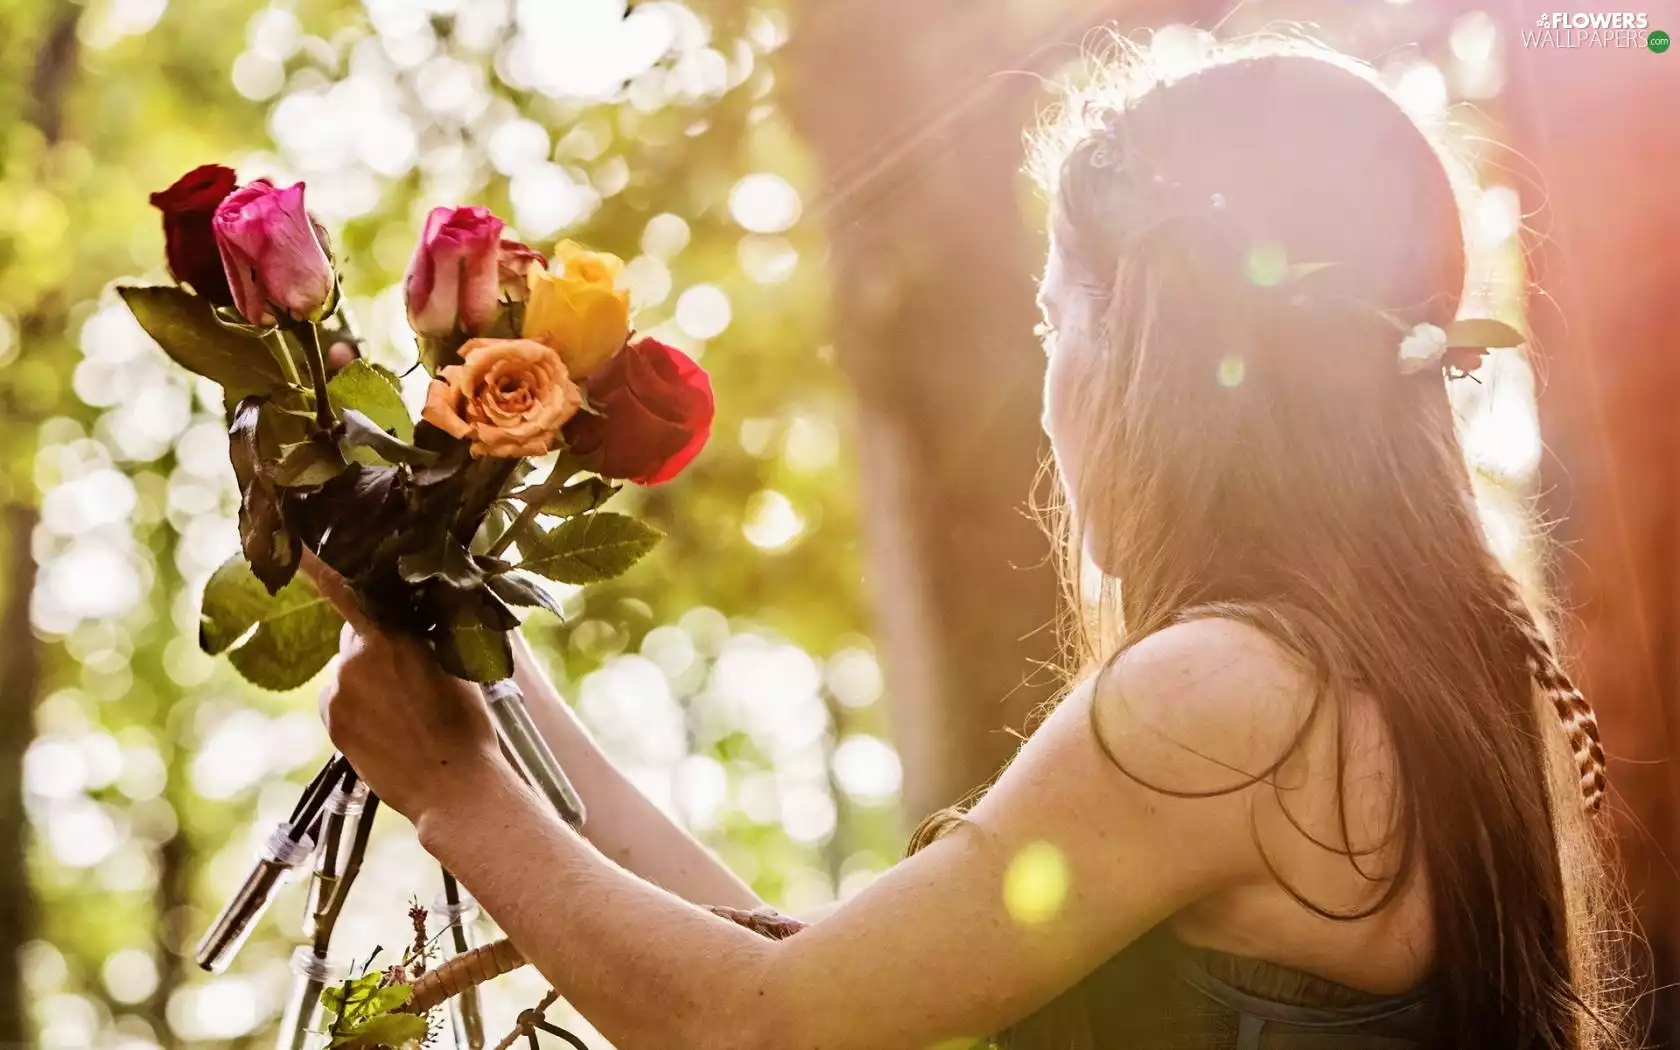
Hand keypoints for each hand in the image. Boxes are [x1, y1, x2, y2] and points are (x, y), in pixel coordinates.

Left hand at [306, 554, 508, 823]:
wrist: (453, 785)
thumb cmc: (466, 726)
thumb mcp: (456, 667)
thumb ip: (423, 641)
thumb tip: (413, 626)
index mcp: (393, 635)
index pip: (347, 591)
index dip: (319, 567)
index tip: (295, 546)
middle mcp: (358, 657)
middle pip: (355, 636)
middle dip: (374, 647)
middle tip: (410, 679)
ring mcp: (340, 689)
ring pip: (348, 672)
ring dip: (366, 683)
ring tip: (404, 715)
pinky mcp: (332, 719)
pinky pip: (338, 700)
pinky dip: (355, 709)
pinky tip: (386, 730)